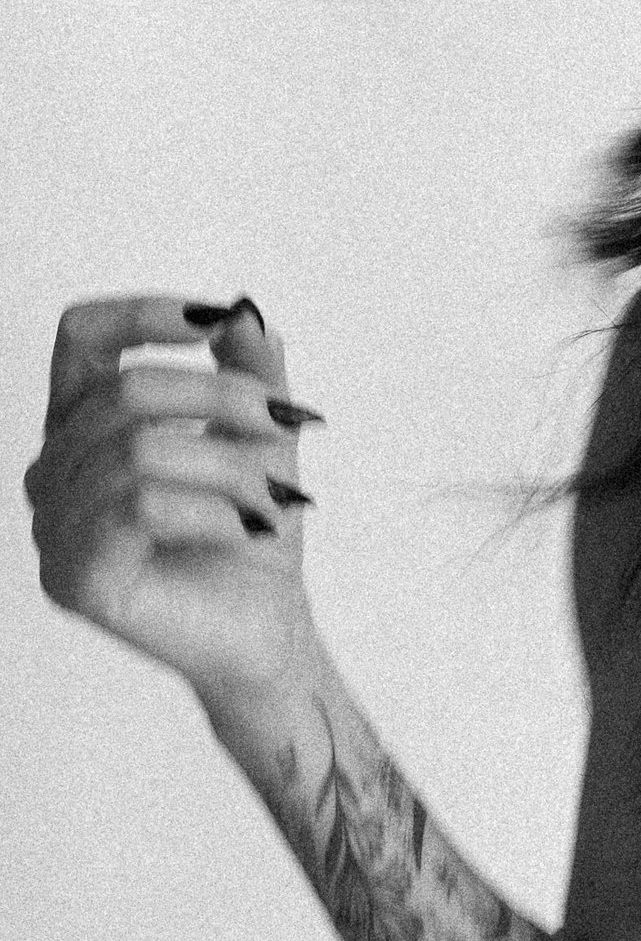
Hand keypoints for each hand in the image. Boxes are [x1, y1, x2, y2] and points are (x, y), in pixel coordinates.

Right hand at [27, 295, 326, 729]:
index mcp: (82, 426)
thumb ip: (249, 368)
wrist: (266, 629)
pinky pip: (141, 510)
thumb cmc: (250, 532)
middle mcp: (52, 472)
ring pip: (139, 453)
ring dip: (230, 468)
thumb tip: (244, 310)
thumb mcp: (259, 435)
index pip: (80, 337)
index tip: (216, 318)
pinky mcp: (74, 577)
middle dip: (222, 398)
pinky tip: (252, 529)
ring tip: (277, 499)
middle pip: (124, 393)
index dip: (141, 314)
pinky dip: (215, 512)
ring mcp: (53, 528)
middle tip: (288, 422)